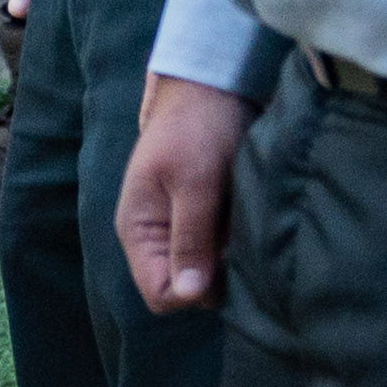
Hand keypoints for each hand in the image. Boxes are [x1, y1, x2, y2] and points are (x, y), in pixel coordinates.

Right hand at [119, 72, 250, 313]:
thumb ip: (190, 239)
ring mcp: (178, 232)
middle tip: (239, 241)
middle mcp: (156, 239)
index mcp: (139, 232)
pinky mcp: (202, 223)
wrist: (210, 91)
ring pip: (208, 275)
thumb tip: (188, 295)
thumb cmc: (197, 131)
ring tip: (244, 226)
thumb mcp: (195, 183)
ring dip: (230, 261)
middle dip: (217, 277)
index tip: (224, 263)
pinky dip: (237, 247)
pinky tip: (247, 222)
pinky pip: (220, 255)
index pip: (160, 295)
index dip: (193, 292)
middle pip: (186, 290)